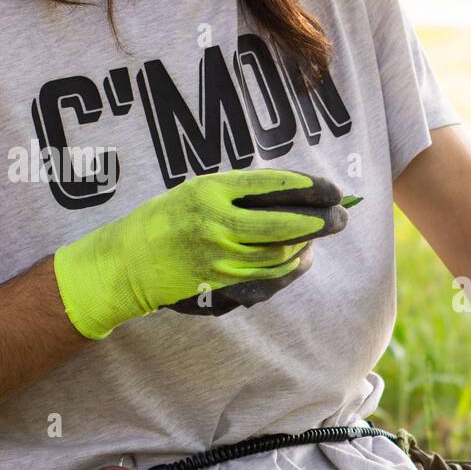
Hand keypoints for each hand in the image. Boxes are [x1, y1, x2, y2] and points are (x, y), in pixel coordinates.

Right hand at [53, 170, 347, 338]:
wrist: (127, 262)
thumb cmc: (167, 219)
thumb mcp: (199, 191)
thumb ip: (242, 192)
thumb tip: (298, 193)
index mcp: (211, 191)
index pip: (275, 186)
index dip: (311, 189)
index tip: (334, 190)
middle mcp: (217, 224)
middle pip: (286, 223)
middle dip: (322, 220)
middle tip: (342, 217)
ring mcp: (221, 257)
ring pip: (282, 253)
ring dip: (308, 245)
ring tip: (319, 235)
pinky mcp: (223, 283)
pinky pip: (270, 278)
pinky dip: (292, 269)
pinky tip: (301, 259)